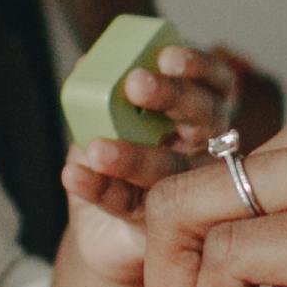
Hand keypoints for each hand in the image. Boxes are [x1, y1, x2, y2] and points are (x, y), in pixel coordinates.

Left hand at [57, 32, 267, 263]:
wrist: (103, 231)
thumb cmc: (116, 163)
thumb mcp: (107, 123)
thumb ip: (103, 94)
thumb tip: (88, 62)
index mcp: (199, 113)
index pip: (214, 83)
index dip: (198, 67)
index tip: (167, 56)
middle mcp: (204, 148)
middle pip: (202, 118)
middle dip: (172, 96)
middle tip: (136, 84)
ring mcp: (188, 190)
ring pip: (170, 170)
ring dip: (133, 156)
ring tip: (97, 149)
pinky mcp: (163, 225)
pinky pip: (130, 203)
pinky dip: (99, 188)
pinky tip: (73, 175)